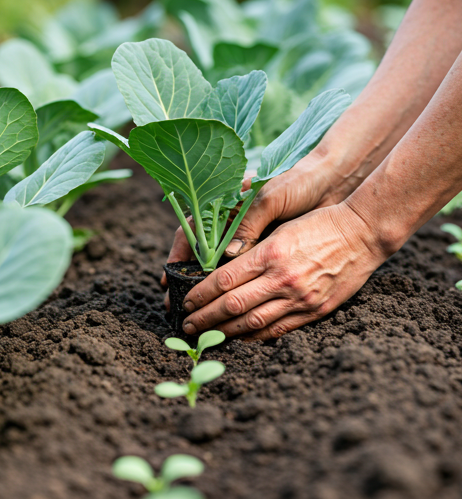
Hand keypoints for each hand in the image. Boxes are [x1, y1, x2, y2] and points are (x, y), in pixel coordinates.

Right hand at [161, 151, 354, 305]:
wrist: (330, 183)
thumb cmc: (296, 183)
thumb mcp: (269, 198)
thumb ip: (248, 224)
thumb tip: (228, 256)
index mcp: (226, 209)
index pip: (192, 234)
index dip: (178, 258)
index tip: (169, 280)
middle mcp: (233, 228)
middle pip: (202, 259)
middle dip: (189, 284)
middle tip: (181, 308)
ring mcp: (249, 241)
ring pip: (222, 272)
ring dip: (211, 294)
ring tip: (201, 315)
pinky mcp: (267, 253)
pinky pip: (247, 275)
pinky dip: (238, 292)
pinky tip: (233, 309)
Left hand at [179, 202, 389, 339]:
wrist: (363, 234)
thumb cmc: (320, 223)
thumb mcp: (281, 228)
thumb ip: (253, 250)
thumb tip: (222, 270)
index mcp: (271, 253)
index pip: (224, 279)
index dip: (201, 294)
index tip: (186, 301)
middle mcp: (283, 278)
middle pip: (232, 305)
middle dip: (204, 318)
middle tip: (187, 324)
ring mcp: (300, 297)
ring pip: (253, 322)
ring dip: (225, 332)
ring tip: (207, 335)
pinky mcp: (316, 310)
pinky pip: (279, 329)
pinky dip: (255, 336)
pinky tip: (240, 339)